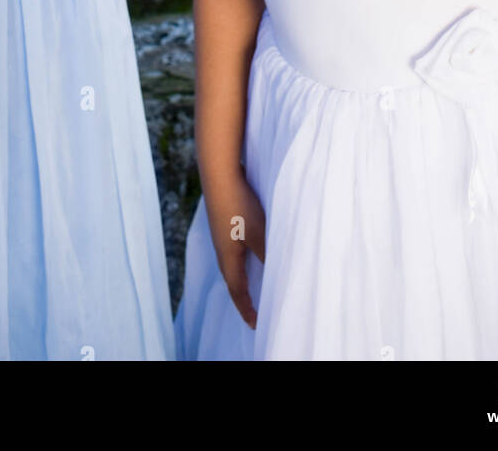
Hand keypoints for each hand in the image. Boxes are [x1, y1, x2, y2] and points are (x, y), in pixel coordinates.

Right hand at [204, 171, 265, 328]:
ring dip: (244, 277)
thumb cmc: (239, 205)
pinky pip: (236, 248)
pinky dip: (245, 258)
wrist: (219, 173)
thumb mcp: (259, 234)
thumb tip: (279, 274)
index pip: (237, 291)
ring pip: (234, 263)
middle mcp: (222, 248)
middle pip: (233, 279)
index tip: (256, 324)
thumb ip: (268, 255)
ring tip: (255, 286)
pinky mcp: (226, 220)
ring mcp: (223, 233)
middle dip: (243, 297)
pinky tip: (254, 250)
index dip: (246, 309)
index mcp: (228, 257)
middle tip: (254, 311)